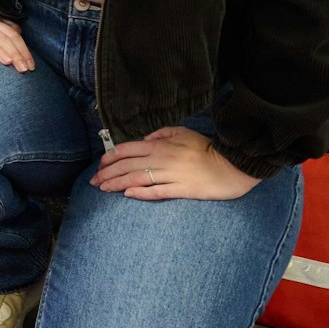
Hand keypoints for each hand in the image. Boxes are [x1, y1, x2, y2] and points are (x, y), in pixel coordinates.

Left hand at [92, 126, 261, 201]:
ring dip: (117, 184)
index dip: (110, 158)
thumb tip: (144, 138)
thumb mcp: (184, 132)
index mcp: (161, 145)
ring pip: (137, 179)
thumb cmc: (207, 148)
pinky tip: (128, 195)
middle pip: (127, 166)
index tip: (100, 166)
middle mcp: (162, 159)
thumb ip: (162, 133)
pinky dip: (141, 193)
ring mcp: (172, 175)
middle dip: (107, 173)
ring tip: (103, 189)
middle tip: (94, 181)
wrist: (234, 164)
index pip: (127, 150)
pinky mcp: (183, 190)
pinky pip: (157, 192)